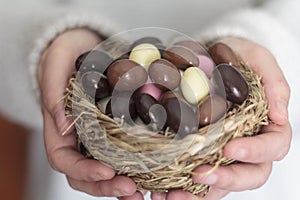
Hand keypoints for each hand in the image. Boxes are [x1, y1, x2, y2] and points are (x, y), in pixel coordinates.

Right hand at [38, 29, 137, 197]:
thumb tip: (63, 122)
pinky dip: (134, 170)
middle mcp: (77, 139)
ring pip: (105, 171)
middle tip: (131, 189)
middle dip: (106, 186)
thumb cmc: (65, 55)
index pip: (64, 160)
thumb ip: (53, 91)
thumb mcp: (56, 63)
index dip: (83, 170)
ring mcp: (96, 138)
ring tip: (143, 192)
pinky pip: (123, 155)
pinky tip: (150, 176)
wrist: (82, 49)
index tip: (106, 170)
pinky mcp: (115, 132)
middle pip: (85, 174)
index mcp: (59, 129)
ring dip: (122, 185)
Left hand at [151, 37, 291, 199]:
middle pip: (249, 174)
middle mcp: (249, 144)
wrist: (209, 56)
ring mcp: (224, 151)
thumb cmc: (237, 57)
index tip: (232, 147)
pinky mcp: (201, 152)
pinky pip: (195, 177)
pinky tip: (161, 191)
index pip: (273, 147)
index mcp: (268, 126)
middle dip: (227, 179)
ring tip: (173, 195)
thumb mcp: (257, 59)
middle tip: (200, 175)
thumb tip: (281, 115)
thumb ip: (274, 83)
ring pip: (220, 182)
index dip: (256, 151)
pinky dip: (182, 187)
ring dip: (199, 194)